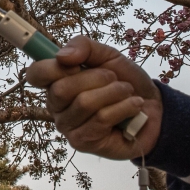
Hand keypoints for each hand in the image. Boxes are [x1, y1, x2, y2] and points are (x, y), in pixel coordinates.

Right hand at [25, 35, 162, 158]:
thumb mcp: (107, 55)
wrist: (154, 108)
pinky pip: (100, 119)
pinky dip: (123, 108)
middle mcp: (56, 105)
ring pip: (84, 103)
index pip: (35, 74)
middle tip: (114, 79)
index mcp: (56, 81)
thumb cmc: (125, 81)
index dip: (51, 67)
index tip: (76, 64)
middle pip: (61, 88)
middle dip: (96, 78)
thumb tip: (62, 56)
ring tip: (127, 93)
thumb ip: (83, 46)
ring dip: (114, 93)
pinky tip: (133, 107)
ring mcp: (67, 126)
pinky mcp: (82, 142)